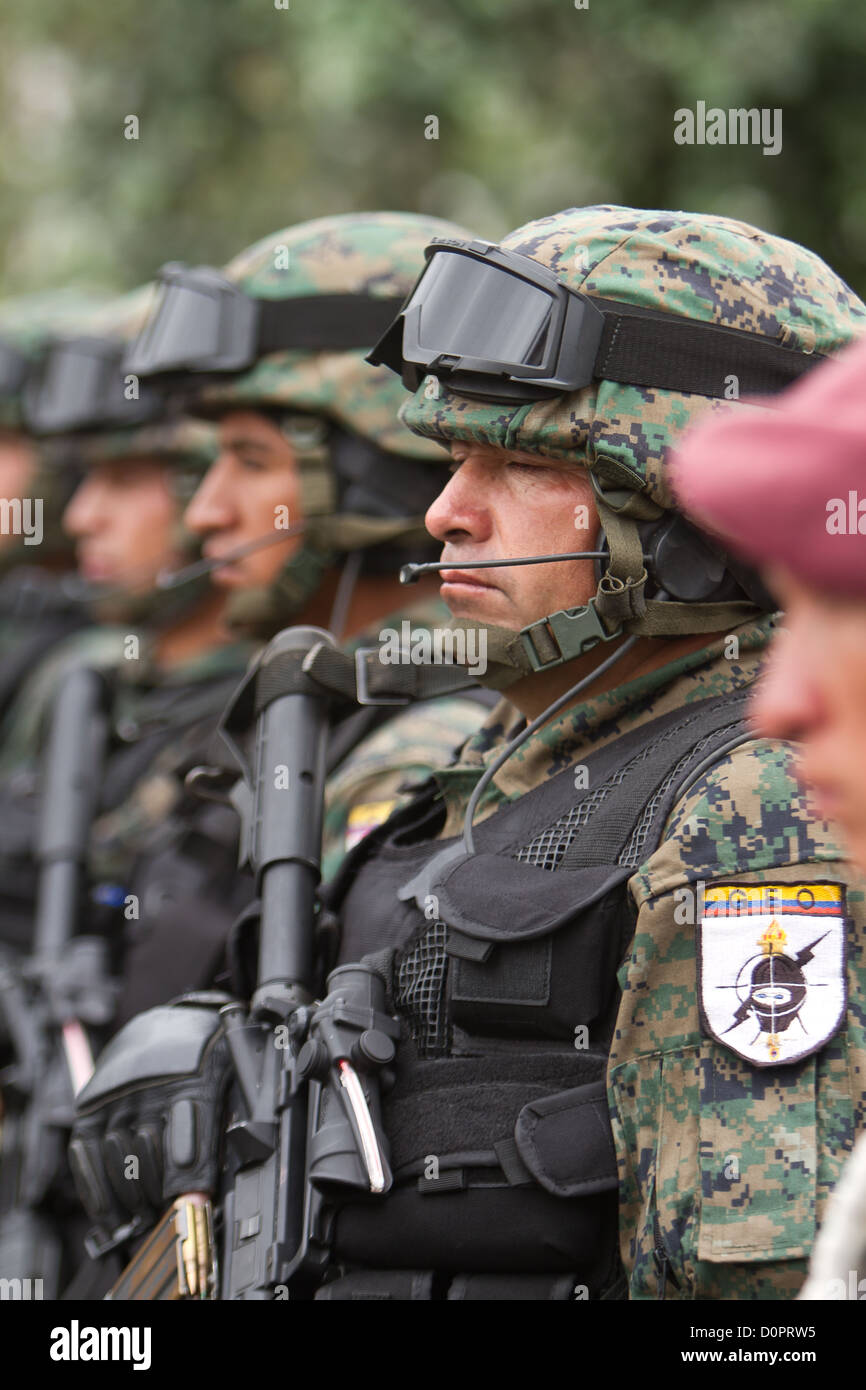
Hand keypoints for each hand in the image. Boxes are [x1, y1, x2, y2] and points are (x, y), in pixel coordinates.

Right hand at [68, 991, 234, 1255]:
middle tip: (165, 1220)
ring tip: (139, 1222)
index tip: (193, 1206)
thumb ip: (229, 1120)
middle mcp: (150, 1084)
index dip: (190, 1178)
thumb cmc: (208, 1054)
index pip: (190, 1135)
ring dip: (127, 1199)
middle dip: (156, 1196)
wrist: (169, 1022)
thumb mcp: (234, 1074)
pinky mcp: (91, 1103)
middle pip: (148, 1154)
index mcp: (194, 1075)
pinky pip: (85, 1154)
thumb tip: (232, 1166)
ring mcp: (115, 1094)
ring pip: (115, 1158)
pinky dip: (95, 1190)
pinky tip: (109, 1214)